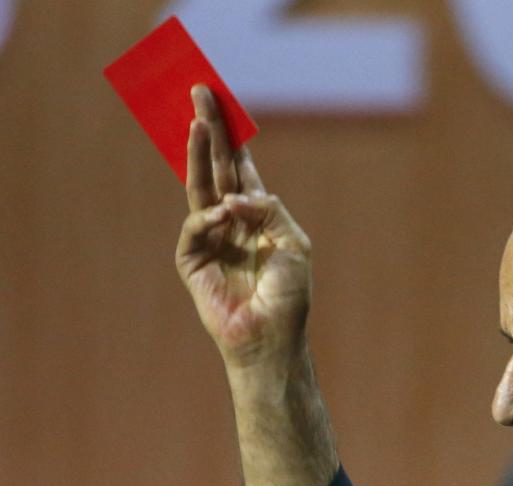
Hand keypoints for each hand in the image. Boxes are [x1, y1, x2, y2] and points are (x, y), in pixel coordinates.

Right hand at [176, 85, 311, 367]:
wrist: (273, 339)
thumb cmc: (289, 296)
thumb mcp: (293, 244)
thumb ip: (271, 211)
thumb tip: (239, 194)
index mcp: (258, 216)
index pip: (242, 168)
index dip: (234, 137)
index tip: (224, 104)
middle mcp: (232, 222)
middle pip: (217, 168)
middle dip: (210, 132)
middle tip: (200, 94)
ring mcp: (211, 239)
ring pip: (200, 188)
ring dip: (198, 155)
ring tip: (198, 124)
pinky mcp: (194, 261)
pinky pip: (195, 229)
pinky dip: (207, 218)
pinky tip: (222, 213)